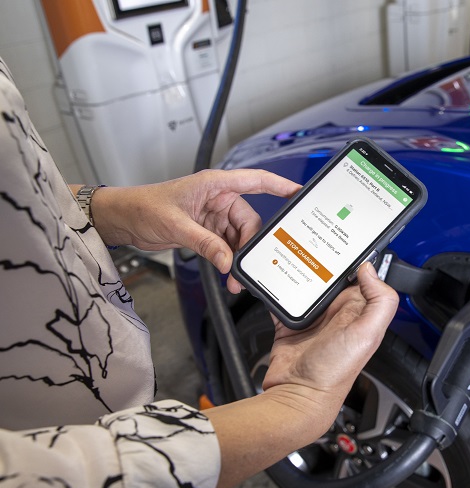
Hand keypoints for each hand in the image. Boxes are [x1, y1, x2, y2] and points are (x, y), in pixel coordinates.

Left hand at [89, 169, 300, 291]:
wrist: (123, 219)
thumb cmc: (143, 207)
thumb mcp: (176, 225)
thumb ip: (205, 243)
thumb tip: (228, 261)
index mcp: (214, 184)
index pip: (256, 181)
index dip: (280, 185)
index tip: (300, 194)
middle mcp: (218, 198)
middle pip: (250, 221)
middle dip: (251, 246)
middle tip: (247, 267)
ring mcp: (214, 216)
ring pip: (240, 238)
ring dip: (239, 258)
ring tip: (235, 277)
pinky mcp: (208, 231)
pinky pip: (227, 246)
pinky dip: (229, 260)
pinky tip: (229, 273)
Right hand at [203, 262, 398, 487]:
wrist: (297, 396)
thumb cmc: (334, 373)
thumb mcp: (368, 334)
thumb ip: (379, 301)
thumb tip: (371, 270)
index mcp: (358, 311)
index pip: (361, 276)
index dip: (354, 259)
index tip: (344, 240)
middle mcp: (337, 312)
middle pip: (329, 276)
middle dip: (321, 259)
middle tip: (310, 242)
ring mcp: (313, 317)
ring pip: (305, 283)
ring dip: (297, 271)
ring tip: (290, 255)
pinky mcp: (290, 324)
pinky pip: (282, 299)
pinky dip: (276, 289)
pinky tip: (272, 277)